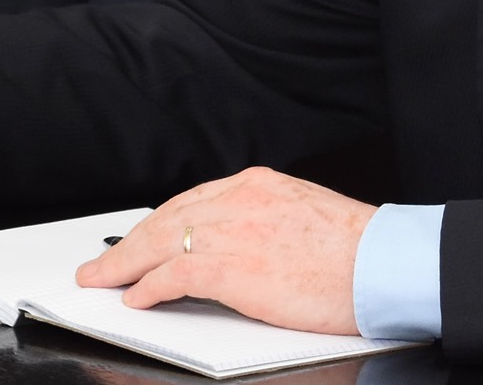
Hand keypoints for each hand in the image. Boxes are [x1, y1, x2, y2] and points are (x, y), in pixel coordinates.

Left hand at [75, 166, 374, 334]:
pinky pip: (174, 275)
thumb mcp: (303, 217)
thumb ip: (263, 222)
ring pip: (161, 242)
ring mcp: (234, 231)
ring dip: (125, 265)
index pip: (190, 201)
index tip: (138, 238)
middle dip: (129, 243)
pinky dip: (149, 287)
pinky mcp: (233, 268)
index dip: (157, 223)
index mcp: (257, 184)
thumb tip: (239, 248)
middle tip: (100, 265)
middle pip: (166, 218)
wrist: (382, 263)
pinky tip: (137, 298)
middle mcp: (239, 199)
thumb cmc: (355, 251)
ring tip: (103, 282)